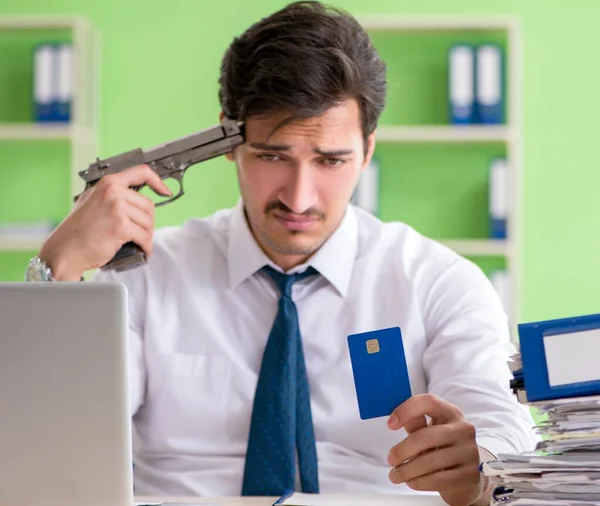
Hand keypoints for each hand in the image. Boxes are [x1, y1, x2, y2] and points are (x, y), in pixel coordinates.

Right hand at [39, 165, 171, 279]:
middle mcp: (113, 191)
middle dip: (147, 222)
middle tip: (140, 233)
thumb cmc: (78, 230)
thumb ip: (111, 194)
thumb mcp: (92, 201)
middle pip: (148, 205)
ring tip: (137, 243)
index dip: (157, 181)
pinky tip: (142, 250)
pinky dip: (146, 247)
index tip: (165, 191)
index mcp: (108, 183)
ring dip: (147, 236)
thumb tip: (134, 196)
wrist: (65, 250)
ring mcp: (117, 208)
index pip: (141, 172)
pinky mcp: (121, 226)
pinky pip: (144, 237)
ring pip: (148, 222)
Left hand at [386, 394, 489, 505]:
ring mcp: (469, 452)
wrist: (467, 476)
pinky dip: (419, 482)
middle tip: (390, 460)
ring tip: (395, 475)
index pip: (429, 402)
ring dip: (406, 471)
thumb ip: (416, 422)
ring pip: (429, 462)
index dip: (406, 410)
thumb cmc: (442, 448)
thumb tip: (395, 419)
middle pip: (425, 437)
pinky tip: (411, 482)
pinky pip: (438, 480)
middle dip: (402, 451)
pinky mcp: (470, 475)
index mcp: (451, 412)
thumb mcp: (430, 431)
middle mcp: (463, 429)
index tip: (390, 425)